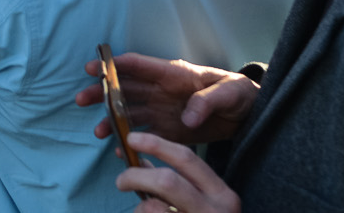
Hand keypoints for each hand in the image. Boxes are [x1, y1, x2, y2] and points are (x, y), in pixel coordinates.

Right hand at [73, 53, 257, 145]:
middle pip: (126, 88)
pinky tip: (120, 151)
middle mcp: (161, 90)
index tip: (94, 67)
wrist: (247, 115)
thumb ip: (207, 100)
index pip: (139, 65)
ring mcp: (162, 110)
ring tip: (97, 131)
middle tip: (82, 99)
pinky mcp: (168, 130)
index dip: (116, 65)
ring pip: (130, 112)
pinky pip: (145, 135)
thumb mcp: (228, 93)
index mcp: (173, 74)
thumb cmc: (238, 94)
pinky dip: (131, 142)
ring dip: (112, 119)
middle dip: (103, 92)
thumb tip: (187, 116)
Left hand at [116, 132, 243, 212]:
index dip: (156, 144)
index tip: (131, 139)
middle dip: (136, 175)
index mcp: (222, 195)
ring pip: (152, 208)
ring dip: (139, 209)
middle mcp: (216, 212)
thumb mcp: (200, 203)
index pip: (187, 159)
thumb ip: (173, 182)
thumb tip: (138, 159)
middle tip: (121, 181)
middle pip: (166, 180)